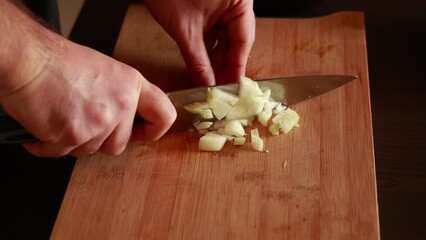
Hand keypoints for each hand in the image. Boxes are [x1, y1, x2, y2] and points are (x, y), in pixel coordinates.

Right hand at [0, 38, 175, 157]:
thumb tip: (123, 117)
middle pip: (119, 144)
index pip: (164, 115)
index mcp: (132, 85)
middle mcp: (121, 104)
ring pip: (90, 151)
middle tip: (81, 122)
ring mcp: (99, 122)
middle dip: (99, 140)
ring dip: (73, 141)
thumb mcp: (104, 71)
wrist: (28, 60)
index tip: (142, 134)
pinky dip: (49, 145)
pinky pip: (63, 153)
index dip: (154, 130)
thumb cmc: (58, 61)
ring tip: (60, 117)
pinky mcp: (74, 135)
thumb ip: (119, 96)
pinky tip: (44, 125)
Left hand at [144, 0, 254, 85]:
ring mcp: (222, 4)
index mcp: (240, 1)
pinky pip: (211, 33)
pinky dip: (206, 50)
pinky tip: (202, 68)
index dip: (236, 68)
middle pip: (235, 41)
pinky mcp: (208, 7)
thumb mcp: (184, 29)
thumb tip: (207, 86)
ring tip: (208, 83)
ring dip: (214, 60)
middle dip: (224, 67)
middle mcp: (235, 2)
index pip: (243, 40)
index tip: (231, 90)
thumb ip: (198, 60)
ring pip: (223, 39)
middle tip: (218, 91)